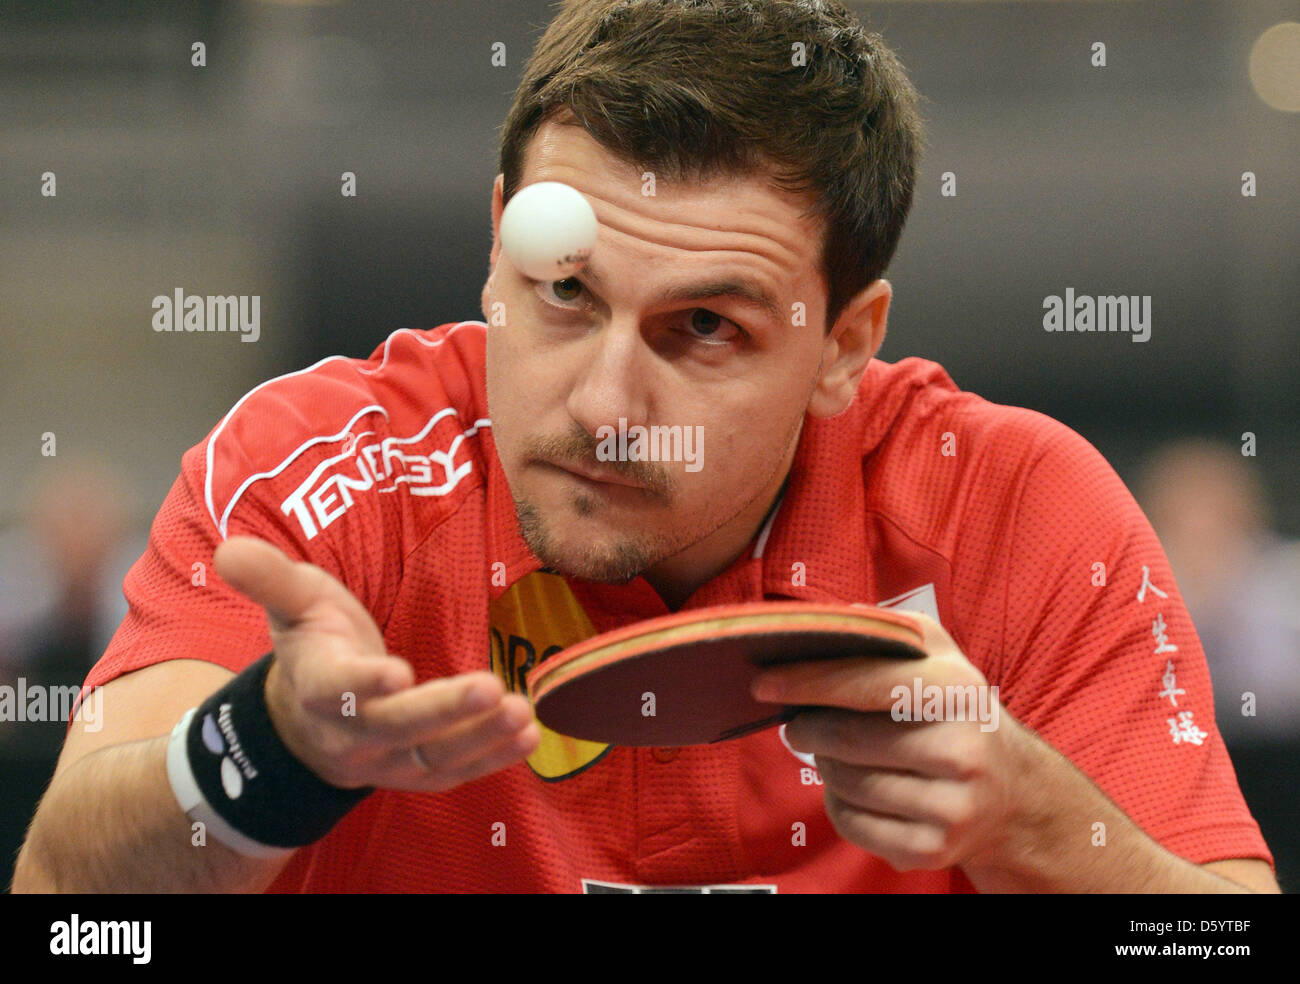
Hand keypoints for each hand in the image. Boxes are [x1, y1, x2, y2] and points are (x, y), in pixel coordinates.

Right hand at [214, 536, 539, 792]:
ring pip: (433, 757)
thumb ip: (269, 578)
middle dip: (443, 710)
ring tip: (521, 714)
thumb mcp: (292, 605)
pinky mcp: (418, 771)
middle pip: (397, 727)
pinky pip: (456, 772)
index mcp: (318, 685)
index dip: (364, 684)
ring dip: (480, 738)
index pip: (338, 689)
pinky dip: (493, 759)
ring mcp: (387, 759)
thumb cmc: (313, 647)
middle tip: (489, 688)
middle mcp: (351, 732)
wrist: (308, 721)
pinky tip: (530, 736)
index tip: (397, 671)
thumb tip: (229, 547)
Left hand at [751, 610, 1025, 872]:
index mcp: (959, 693)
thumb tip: (830, 619)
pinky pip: (852, 825)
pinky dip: (837, 804)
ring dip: (824, 765)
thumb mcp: (942, 658)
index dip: (810, 682)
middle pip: (848, 740)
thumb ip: (890, 630)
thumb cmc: (957, 714)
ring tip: (832, 753)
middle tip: (797, 724)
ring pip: (846, 783)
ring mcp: (951, 808)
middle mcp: (962, 752)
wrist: (1013, 794)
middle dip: (809, 729)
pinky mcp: (931, 850)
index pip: (868, 684)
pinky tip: (851, 788)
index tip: (765, 684)